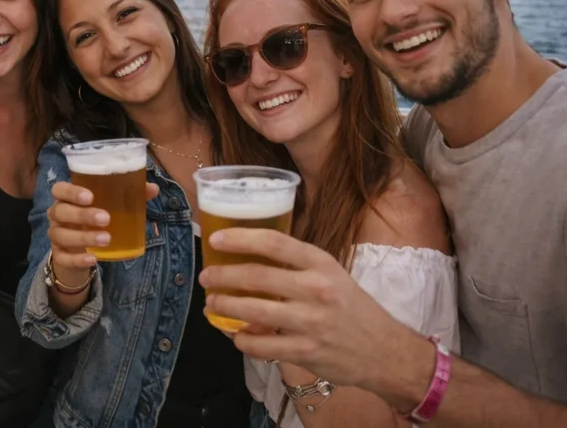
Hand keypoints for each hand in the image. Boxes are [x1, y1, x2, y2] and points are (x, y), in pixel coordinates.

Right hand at [47, 180, 158, 278]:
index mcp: (67, 198)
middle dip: (82, 215)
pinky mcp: (59, 255)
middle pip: (60, 211)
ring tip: (106, 239)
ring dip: (84, 237)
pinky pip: (63, 258)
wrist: (79, 250)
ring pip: (61, 235)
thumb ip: (130, 194)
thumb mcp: (110, 205)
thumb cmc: (95, 218)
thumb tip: (153, 188)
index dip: (70, 192)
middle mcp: (57, 214)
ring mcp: (56, 235)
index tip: (90, 196)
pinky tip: (93, 259)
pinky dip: (77, 259)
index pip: (59, 189)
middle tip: (106, 218)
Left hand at [198, 228, 418, 388]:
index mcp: (320, 263)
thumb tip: (248, 254)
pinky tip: (234, 334)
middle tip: (206, 276)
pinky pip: (260, 346)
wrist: (384, 350)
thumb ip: (295, 264)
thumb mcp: (330, 273)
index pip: (274, 242)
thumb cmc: (350, 306)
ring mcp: (310, 322)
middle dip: (222, 275)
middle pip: (256, 276)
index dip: (239, 238)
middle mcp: (316, 289)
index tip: (216, 238)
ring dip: (223, 306)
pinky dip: (241, 340)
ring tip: (211, 303)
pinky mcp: (305, 352)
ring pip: (252, 311)